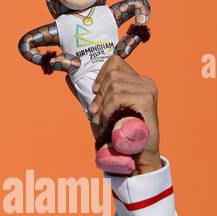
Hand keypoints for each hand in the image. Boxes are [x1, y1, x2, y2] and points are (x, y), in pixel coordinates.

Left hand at [90, 56, 160, 173]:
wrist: (134, 154)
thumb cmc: (117, 133)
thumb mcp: (101, 110)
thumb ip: (89, 94)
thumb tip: (68, 78)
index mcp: (137, 81)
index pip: (115, 61)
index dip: (100, 75)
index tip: (94, 92)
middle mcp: (145, 82)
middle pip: (112, 74)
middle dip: (99, 94)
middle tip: (97, 112)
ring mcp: (148, 90)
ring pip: (114, 85)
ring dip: (103, 105)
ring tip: (102, 119)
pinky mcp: (146, 100)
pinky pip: (118, 97)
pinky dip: (107, 110)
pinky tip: (107, 121)